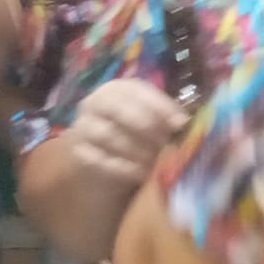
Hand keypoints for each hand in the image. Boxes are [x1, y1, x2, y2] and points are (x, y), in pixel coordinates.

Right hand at [66, 78, 187, 184]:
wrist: (106, 159)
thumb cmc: (135, 134)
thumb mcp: (151, 119)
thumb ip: (165, 117)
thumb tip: (183, 122)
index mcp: (115, 89)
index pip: (135, 90)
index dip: (159, 105)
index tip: (181, 122)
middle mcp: (94, 103)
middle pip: (117, 108)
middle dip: (145, 125)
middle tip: (165, 142)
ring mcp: (83, 128)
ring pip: (108, 135)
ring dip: (136, 149)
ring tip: (156, 160)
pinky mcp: (80, 153)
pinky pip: (101, 160)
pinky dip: (125, 168)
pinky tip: (142, 173)